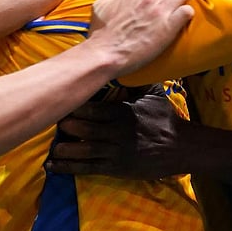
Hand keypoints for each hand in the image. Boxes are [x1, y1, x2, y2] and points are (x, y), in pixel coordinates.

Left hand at [46, 88, 185, 179]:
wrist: (180, 147)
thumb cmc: (164, 118)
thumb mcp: (153, 94)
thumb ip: (134, 81)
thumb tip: (120, 62)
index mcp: (122, 113)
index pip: (91, 109)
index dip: (73, 107)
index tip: (61, 103)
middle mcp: (115, 132)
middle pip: (82, 128)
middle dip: (65, 126)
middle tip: (51, 122)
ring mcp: (114, 152)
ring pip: (82, 150)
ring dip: (63, 148)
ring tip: (51, 147)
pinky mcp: (114, 168)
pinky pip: (87, 167)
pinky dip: (68, 167)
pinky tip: (53, 165)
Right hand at [87, 0, 192, 77]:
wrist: (106, 53)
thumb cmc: (101, 33)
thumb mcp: (101, 3)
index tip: (152, 3)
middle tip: (164, 10)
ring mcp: (160, 10)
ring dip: (178, 4)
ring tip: (174, 15)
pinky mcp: (169, 25)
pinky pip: (187, 11)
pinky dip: (185, 15)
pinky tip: (179, 22)